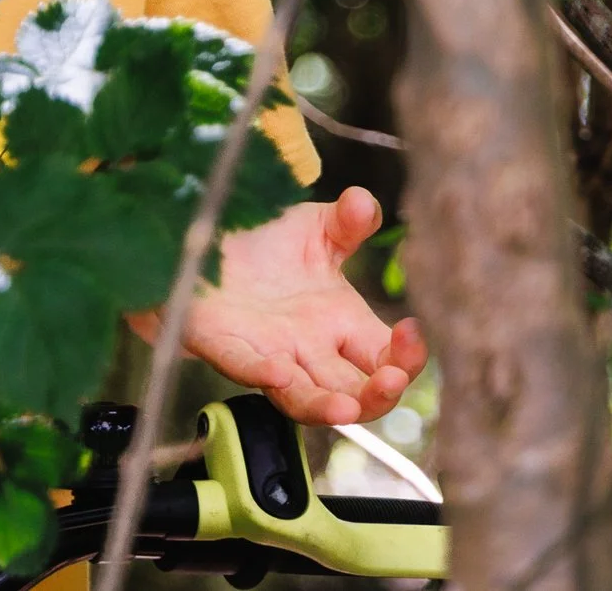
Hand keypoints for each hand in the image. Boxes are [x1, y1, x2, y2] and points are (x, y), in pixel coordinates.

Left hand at [131, 187, 426, 426]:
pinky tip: (278, 372)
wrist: (199, 237)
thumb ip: (345, 222)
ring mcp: (268, 353)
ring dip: (326, 406)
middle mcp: (308, 350)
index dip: (405, 356)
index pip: (384, 357)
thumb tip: (363, 202)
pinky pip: (243, 368)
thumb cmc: (259, 242)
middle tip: (392, 379)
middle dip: (378, 394)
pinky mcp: (223, 345)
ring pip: (302, 399)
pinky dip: (261, 374)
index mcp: (339, 323)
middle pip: (354, 393)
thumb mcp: (312, 227)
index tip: (412, 332)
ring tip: (347, 409)